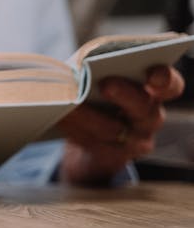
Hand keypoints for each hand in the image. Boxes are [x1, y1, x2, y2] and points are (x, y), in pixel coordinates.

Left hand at [57, 65, 184, 184]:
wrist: (89, 136)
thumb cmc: (97, 95)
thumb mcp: (100, 79)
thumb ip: (98, 72)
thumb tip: (76, 72)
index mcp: (153, 92)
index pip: (169, 85)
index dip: (164, 79)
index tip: (152, 76)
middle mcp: (149, 116)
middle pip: (143, 107)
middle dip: (125, 94)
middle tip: (106, 85)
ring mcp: (134, 140)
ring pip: (112, 129)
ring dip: (86, 114)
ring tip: (67, 102)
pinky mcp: (112, 155)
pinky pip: (93, 143)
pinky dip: (72, 128)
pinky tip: (57, 117)